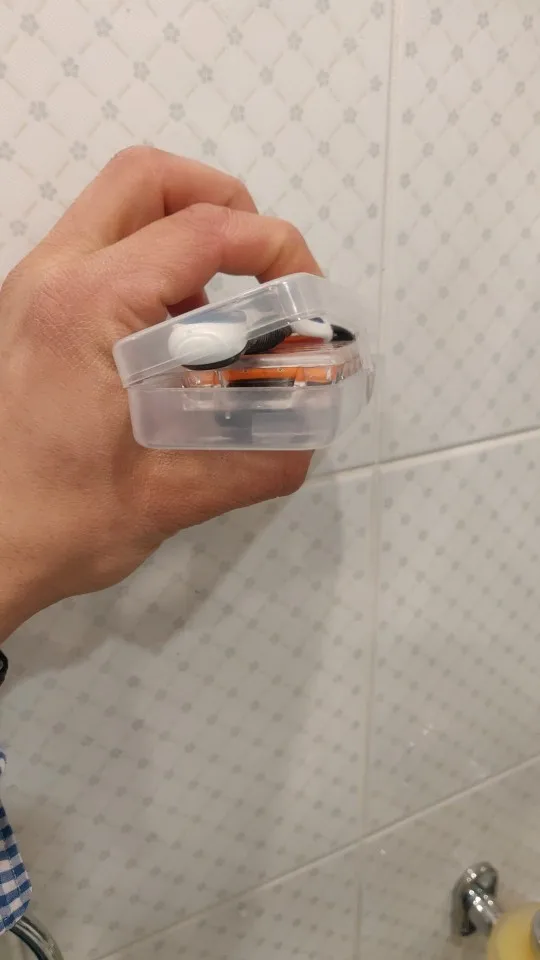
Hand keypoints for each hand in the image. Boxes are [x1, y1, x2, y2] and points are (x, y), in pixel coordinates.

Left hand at [0, 147, 320, 639]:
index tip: (305, 293)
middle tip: (260, 265)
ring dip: (182, 238)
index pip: (203, 231)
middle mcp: (52, 280)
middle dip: (220, 203)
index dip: (274, 247)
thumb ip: (259, 465)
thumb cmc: (48, 524)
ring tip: (218, 318)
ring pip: (115, 211)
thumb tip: (307, 439)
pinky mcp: (26, 315)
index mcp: (89, 308)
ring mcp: (31, 292)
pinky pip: (95, 255)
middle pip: (146, 178)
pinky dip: (148, 273)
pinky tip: (169, 347)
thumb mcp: (172, 499)